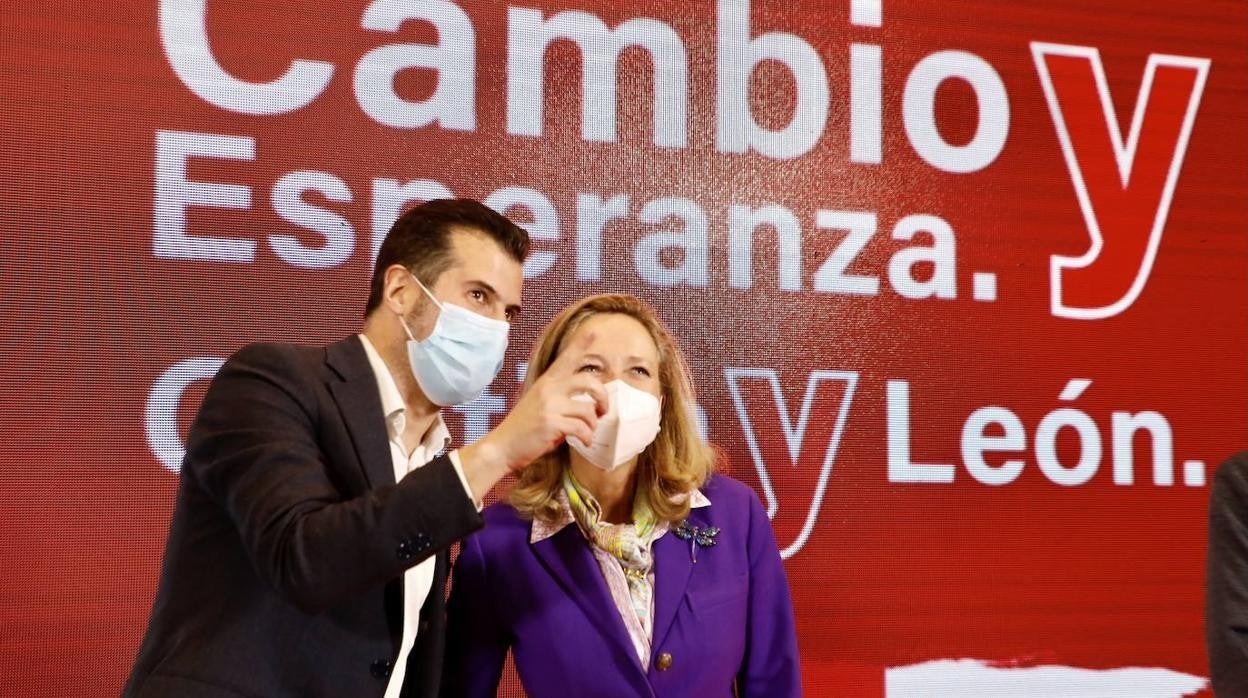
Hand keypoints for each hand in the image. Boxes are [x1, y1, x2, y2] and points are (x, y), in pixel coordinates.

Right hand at [461, 332, 608, 474]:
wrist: (502, 446)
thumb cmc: (524, 428)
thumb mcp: (540, 403)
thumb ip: (560, 397)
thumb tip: (588, 404)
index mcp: (546, 382)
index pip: (566, 359)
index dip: (581, 345)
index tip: (594, 331)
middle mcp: (549, 389)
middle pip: (588, 382)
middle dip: (603, 398)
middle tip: (602, 411)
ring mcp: (549, 405)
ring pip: (588, 410)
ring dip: (593, 425)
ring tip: (588, 434)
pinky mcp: (551, 423)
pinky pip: (581, 428)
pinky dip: (587, 438)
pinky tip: (584, 442)